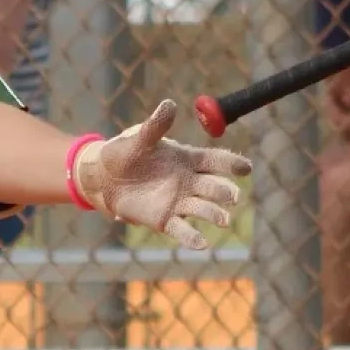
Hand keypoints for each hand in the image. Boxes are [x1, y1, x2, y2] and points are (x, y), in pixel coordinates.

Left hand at [72, 99, 252, 249]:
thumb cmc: (125, 153)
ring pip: (203, 209)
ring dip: (214, 214)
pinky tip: (202, 244)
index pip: (216, 161)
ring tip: (223, 220)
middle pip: (214, 187)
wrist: (103, 178)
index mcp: (188, 159)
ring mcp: (179, 202)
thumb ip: (155, 126)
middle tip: (232, 196)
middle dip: (225, 192)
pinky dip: (192, 238)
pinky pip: (182, 230)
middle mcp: (189, 182)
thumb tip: (168, 105)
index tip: (246, 169)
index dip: (232, 164)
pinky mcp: (164, 220)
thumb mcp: (139, 138)